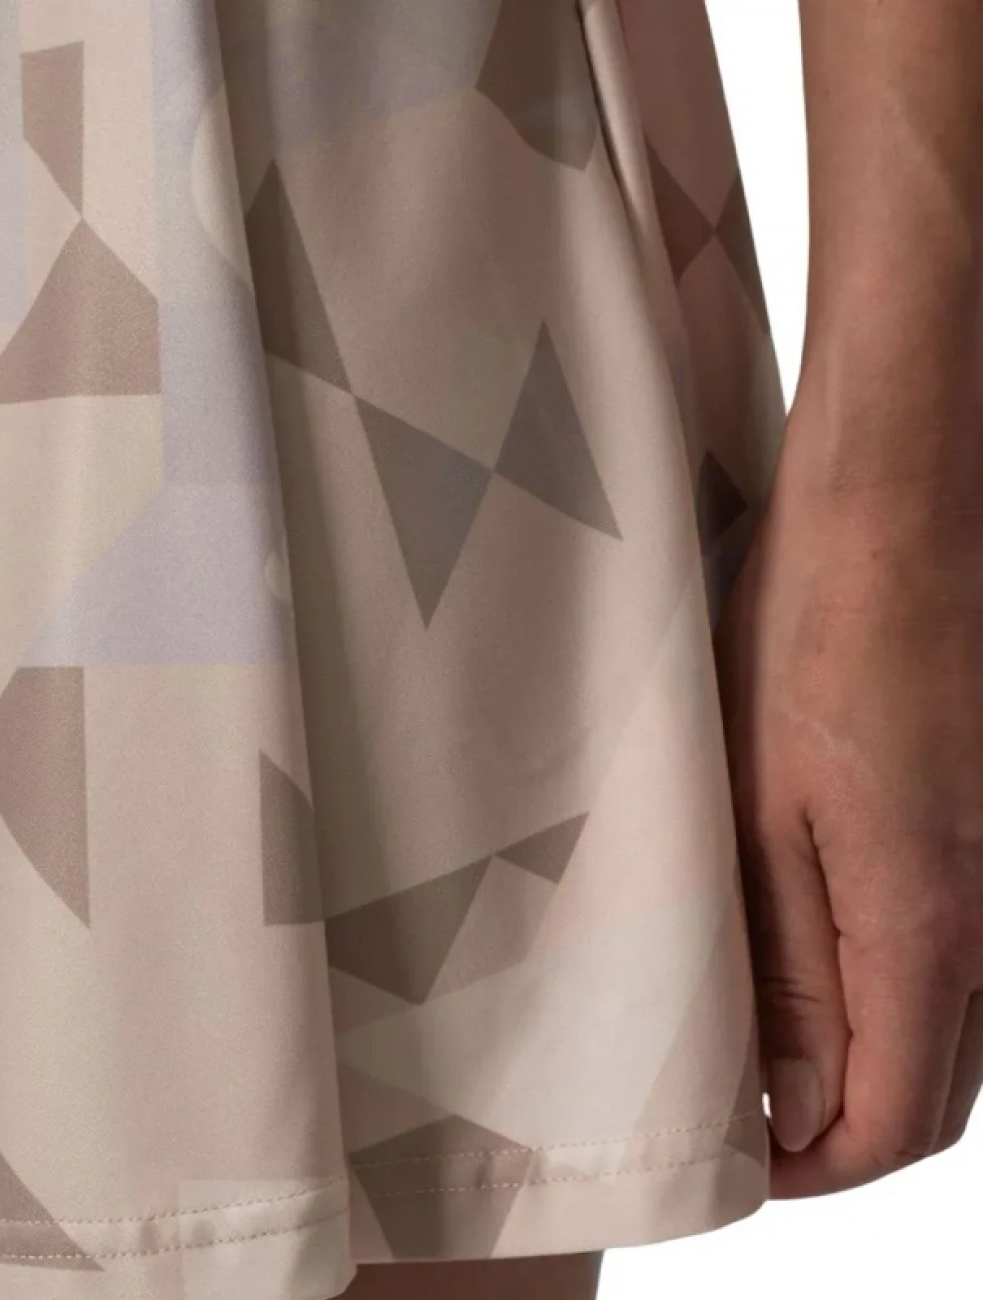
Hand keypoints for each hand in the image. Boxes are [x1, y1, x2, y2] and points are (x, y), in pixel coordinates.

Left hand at [716, 391, 982, 1196]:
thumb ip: (788, 962)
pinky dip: (880, 985)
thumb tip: (796, 1099)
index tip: (735, 1160)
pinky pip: (943, 950)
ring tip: (751, 1036)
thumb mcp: (762, 806)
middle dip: (835, 1126)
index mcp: (925, 924)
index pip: (894, 1123)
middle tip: (735, 1108)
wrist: (893, 514)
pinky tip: (805, 950)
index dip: (812, 1168)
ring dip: (855, 1056)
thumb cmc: (810, 638)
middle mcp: (982, 915)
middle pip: (930, 1090)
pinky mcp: (967, 824)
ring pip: (941, 1024)